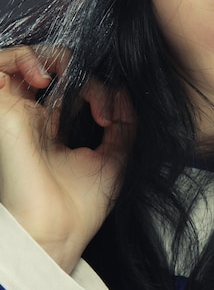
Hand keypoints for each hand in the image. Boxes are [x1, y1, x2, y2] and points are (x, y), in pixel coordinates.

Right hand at [0, 46, 131, 272]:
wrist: (57, 234)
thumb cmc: (80, 207)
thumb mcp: (115, 157)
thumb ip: (123, 122)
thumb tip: (124, 91)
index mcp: (53, 129)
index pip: (71, 87)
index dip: (96, 88)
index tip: (110, 116)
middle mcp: (31, 118)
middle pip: (45, 68)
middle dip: (73, 66)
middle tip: (92, 92)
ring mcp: (15, 114)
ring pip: (19, 60)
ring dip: (46, 56)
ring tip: (63, 74)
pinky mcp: (3, 111)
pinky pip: (0, 67)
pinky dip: (22, 59)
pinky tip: (44, 78)